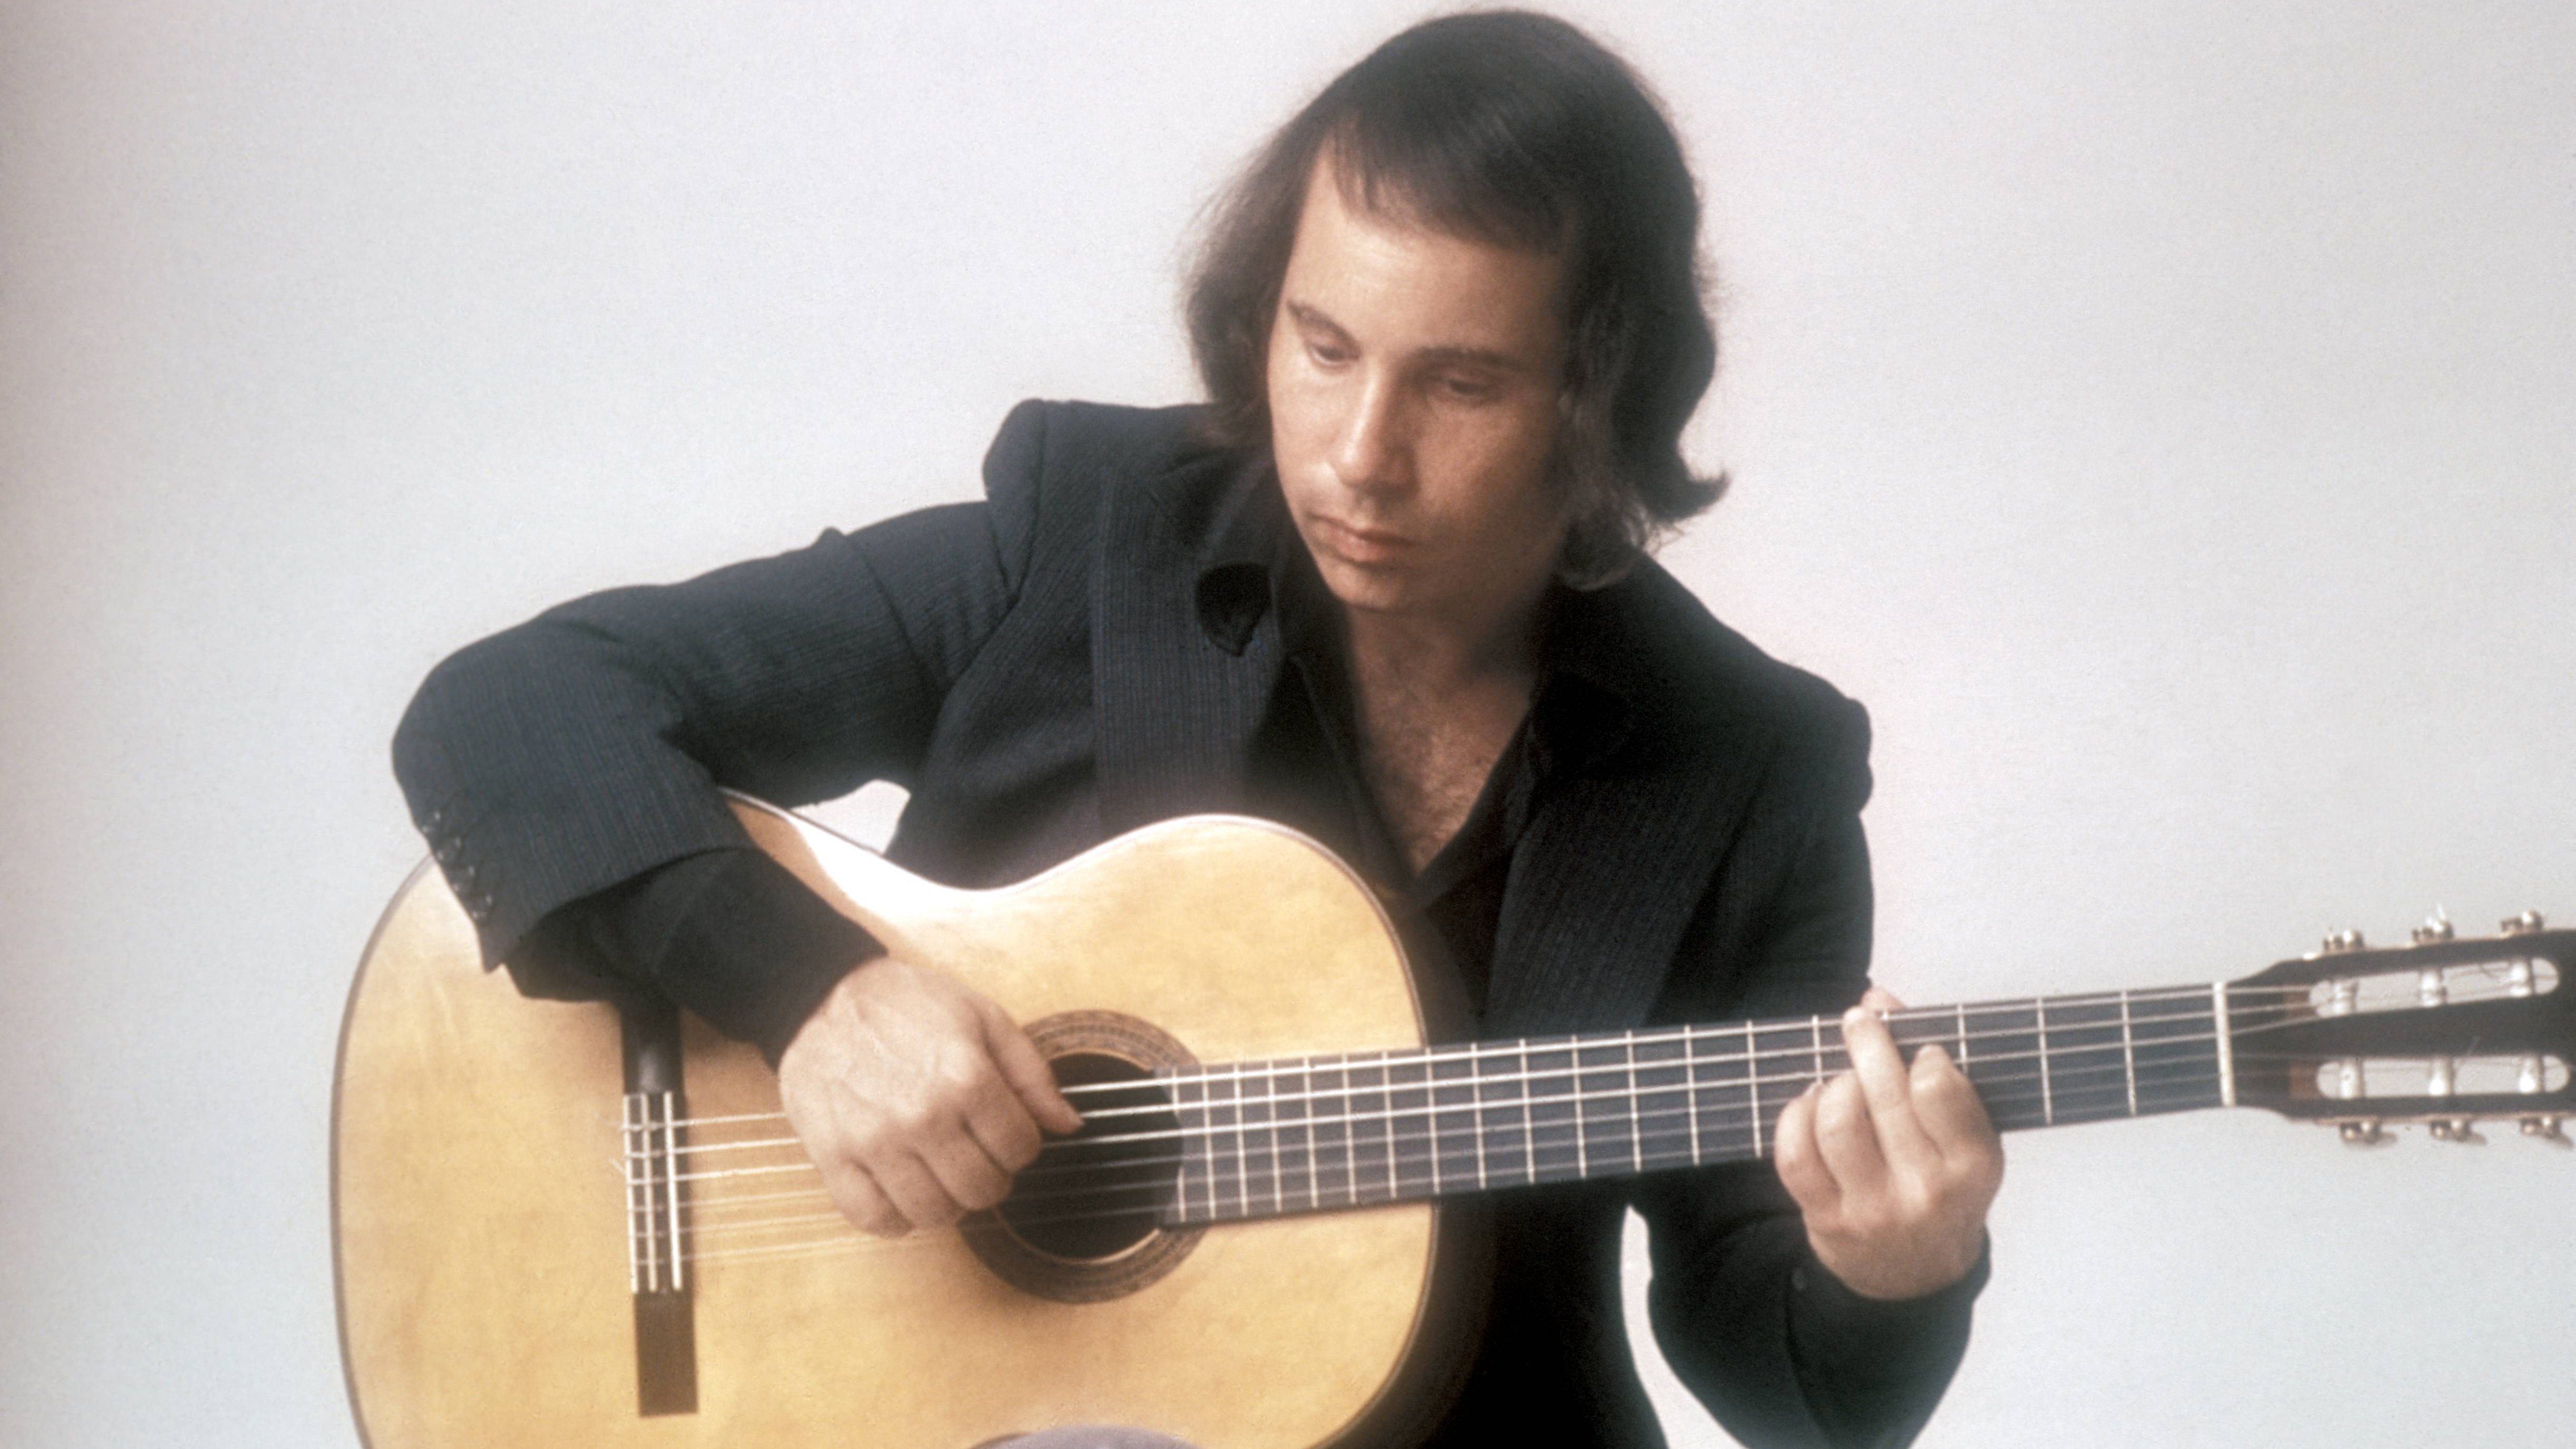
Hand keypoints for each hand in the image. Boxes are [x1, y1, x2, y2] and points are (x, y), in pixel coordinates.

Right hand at [776, 957, 1081, 1236]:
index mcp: (966, 1077)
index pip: (1021, 1149)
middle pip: (982, 1189)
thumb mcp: (984, 1018)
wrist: (824, 998)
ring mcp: (875, 1141)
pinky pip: (873, 1219)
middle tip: (975, 1156)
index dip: (1021, 1145)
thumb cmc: (907, 1006)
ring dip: (947, 1203)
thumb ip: (1032, 1073)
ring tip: (940, 1174)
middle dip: (990, 1178)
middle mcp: (923, 1114)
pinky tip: (902, 1195)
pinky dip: (894, 1220)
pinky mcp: (833, 1157)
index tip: (1004, 1132)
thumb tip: (1069, 1124)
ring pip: (933, 1214)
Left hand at [1774, 988, 2002, 1299]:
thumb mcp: (1965, 1140)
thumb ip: (1933, 1069)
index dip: (1921, 1055)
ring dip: (1833, 1085)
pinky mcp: (1827, 1220)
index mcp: (1972, 1168)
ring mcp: (1873, 1209)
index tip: (1916, 1047)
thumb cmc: (1944, 1190)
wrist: (1918, 1276)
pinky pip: (1796, 1154)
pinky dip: (1796, 1117)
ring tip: (1839, 1079)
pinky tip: (1810, 1105)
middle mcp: (1926, 1192)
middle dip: (1867, 1045)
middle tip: (1859, 1023)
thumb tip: (1880, 1000)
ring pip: (1837, 1122)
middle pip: (1884, 1097)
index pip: (1939, 1089)